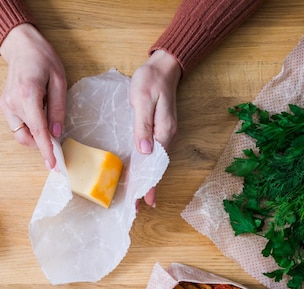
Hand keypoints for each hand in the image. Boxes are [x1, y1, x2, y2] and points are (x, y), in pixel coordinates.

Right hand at [0, 24, 66, 169]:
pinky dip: (30, 127)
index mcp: (28, 95)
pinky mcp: (4, 106)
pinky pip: (17, 126)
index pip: (38, 131)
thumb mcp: (59, 81)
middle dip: (41, 143)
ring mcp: (6, 105)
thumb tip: (57, 132)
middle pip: (27, 137)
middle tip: (57, 140)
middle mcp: (13, 103)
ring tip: (47, 118)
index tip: (53, 166)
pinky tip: (38, 113)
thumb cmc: (43, 59)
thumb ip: (58, 108)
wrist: (21, 47)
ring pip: (21, 134)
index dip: (46, 150)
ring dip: (36, 135)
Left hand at [129, 49, 181, 206]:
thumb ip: (142, 125)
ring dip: (146, 178)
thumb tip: (144, 151)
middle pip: (156, 168)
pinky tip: (139, 172)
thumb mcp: (143, 100)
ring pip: (154, 162)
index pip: (156, 165)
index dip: (150, 184)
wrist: (163, 66)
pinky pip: (152, 153)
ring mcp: (164, 134)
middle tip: (136, 207)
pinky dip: (146, 166)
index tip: (145, 202)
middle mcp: (166, 136)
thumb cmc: (151, 81)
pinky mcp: (159, 130)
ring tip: (136, 196)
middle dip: (147, 187)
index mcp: (164, 132)